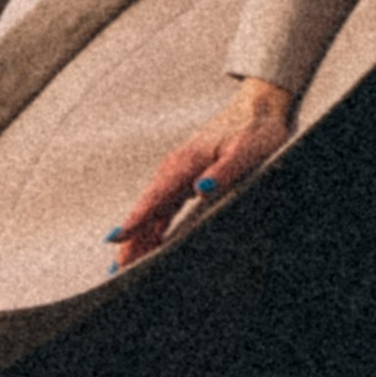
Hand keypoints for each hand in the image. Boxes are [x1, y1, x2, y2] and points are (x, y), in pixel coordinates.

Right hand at [108, 79, 294, 266]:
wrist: (260, 105)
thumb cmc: (256, 128)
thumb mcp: (247, 150)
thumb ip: (224, 170)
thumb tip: (201, 188)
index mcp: (187, 161)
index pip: (156, 196)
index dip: (136, 220)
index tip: (116, 239)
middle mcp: (176, 167)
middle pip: (148, 208)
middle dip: (130, 238)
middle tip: (116, 271)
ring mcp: (178, 172)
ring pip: (153, 209)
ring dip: (138, 236)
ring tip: (124, 266)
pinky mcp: (185, 176)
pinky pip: (163, 206)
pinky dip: (152, 226)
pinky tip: (149, 243)